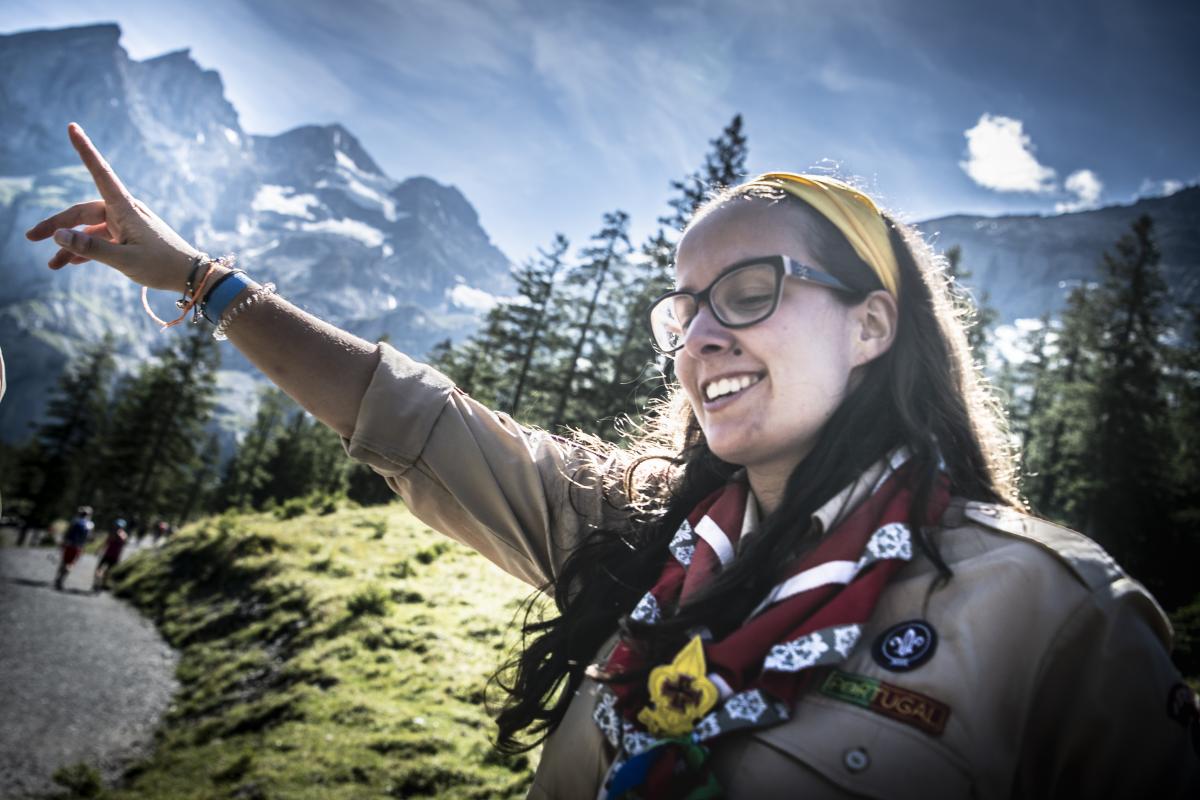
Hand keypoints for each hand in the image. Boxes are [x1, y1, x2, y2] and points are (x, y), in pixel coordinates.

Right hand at [25, 123, 201, 292]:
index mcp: (125, 208)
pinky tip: (68, 263)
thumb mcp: (124, 260)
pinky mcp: (129, 238)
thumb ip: (90, 248)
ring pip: (90, 230)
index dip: (85, 150)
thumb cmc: (161, 266)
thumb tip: (58, 235)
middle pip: (82, 212)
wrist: (191, 276)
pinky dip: (86, 250)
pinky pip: (102, 240)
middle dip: (56, 225)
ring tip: (51, 265)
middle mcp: (124, 211)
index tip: (72, 127)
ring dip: (70, 245)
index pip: (100, 172)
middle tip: (30, 237)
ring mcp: (126, 225)